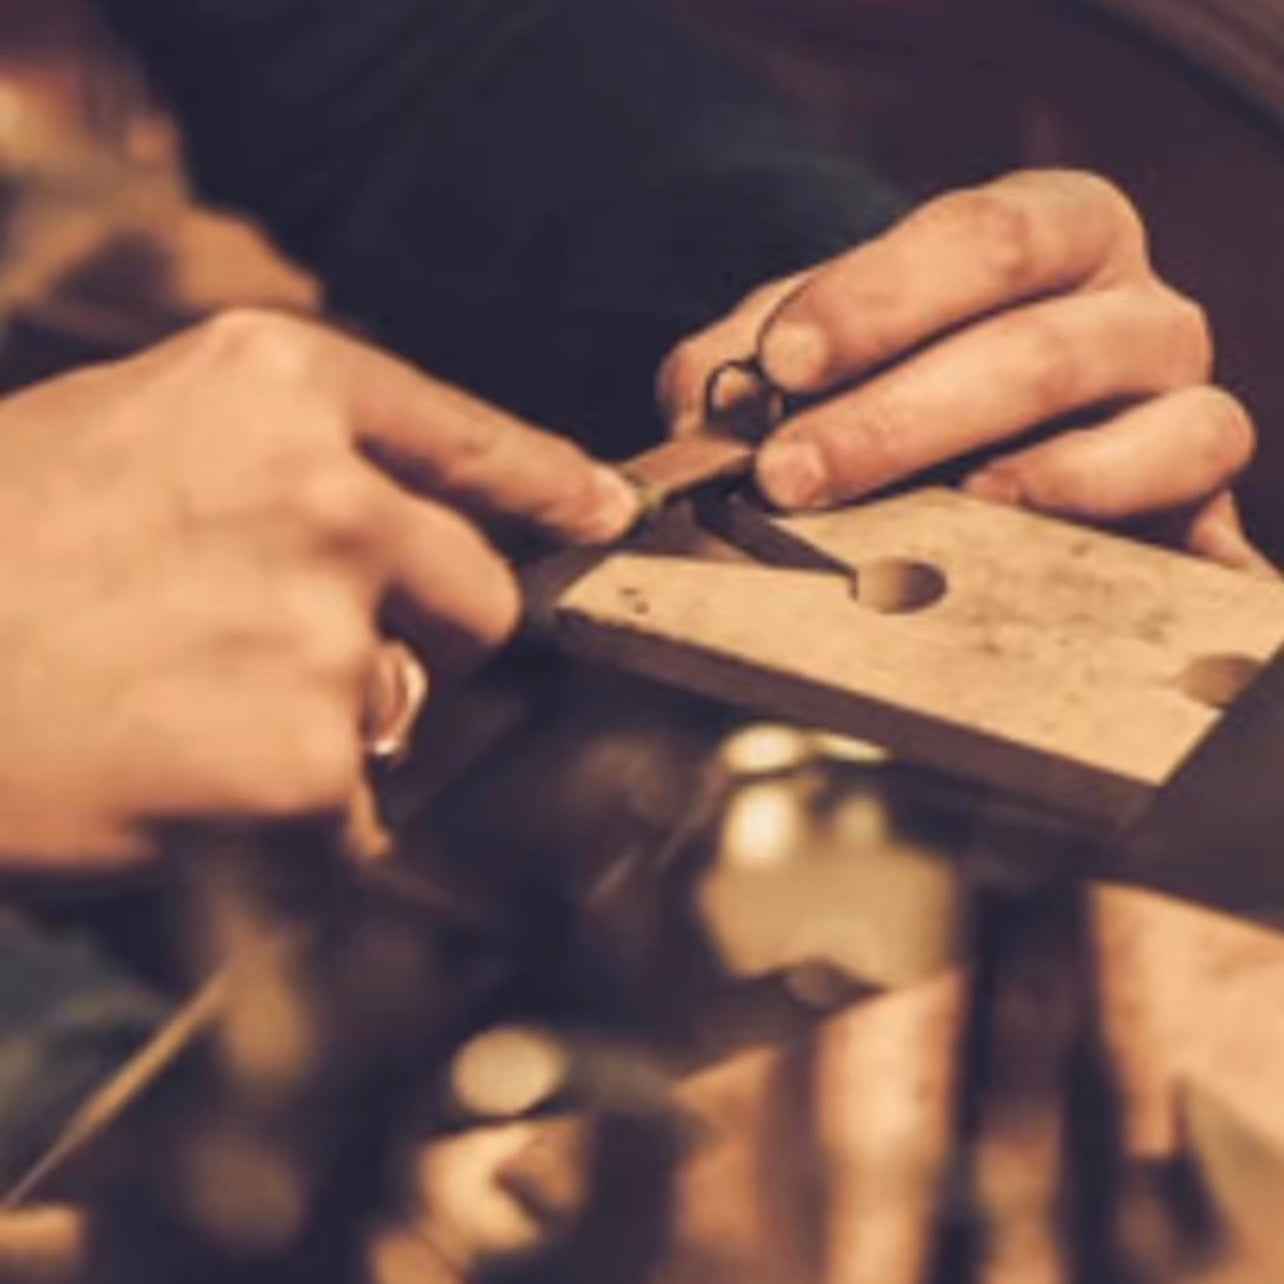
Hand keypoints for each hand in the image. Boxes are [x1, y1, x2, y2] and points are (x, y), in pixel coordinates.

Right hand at [0, 310, 637, 866]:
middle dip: (422, 639)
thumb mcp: (125, 436)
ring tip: (193, 718)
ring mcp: (326, 630)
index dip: (546, 483)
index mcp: (277, 387)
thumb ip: (274, 463)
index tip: (602, 517)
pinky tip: (184, 789)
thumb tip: (391, 523)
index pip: (466, 436)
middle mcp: (328, 495)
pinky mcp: (307, 762)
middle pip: (476, 596)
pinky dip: (294, 824)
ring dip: (335, 730)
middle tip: (295, 657)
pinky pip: (354, 814)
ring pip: (408, 712)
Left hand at [658, 169, 1271, 572]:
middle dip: (900, 418)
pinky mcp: (1199, 505)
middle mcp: (1133, 309)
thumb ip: (749, 359)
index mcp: (1049, 237)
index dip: (878, 297)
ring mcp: (1181, 406)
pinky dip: (1156, 552)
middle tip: (791, 476)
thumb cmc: (902, 377)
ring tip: (948, 515)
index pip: (979, 240)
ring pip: (1164, 429)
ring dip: (1040, 484)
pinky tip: (1061, 571)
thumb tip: (695, 412)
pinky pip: (1213, 534)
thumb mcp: (821, 345)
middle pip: (1042, 349)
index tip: (783, 360)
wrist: (1004, 442)